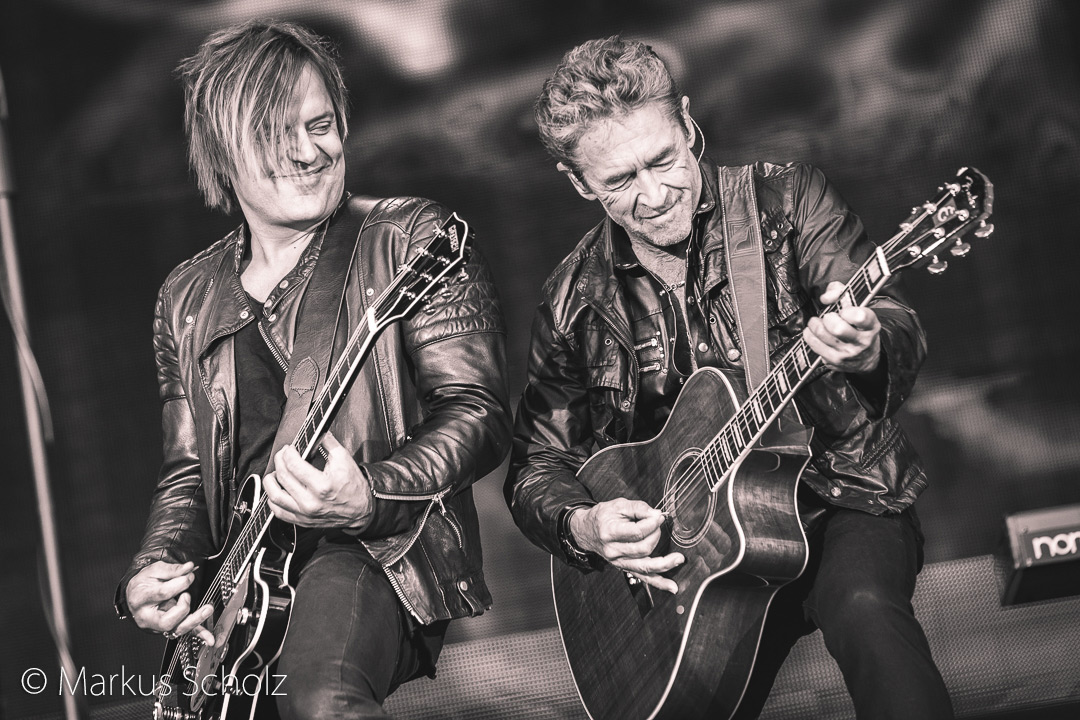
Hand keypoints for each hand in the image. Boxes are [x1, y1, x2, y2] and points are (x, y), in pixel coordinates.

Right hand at [126, 561, 215, 645]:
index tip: (189, 575)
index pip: (163, 594)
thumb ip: (172, 569)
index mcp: (141, 599)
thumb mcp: (153, 571)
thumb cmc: (143, 584)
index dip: (180, 583)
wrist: (135, 595)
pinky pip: (185, 633)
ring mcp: (157, 626)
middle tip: (187, 595)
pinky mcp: (168, 628)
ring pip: (176, 630)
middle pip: (167, 621)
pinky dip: (198, 634)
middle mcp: (148, 617)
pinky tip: (209, 638)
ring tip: (207, 609)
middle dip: (183, 608)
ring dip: (195, 620)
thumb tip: (189, 567)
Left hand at [264, 432, 372, 529]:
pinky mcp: (302, 521)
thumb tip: (315, 432)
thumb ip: (328, 442)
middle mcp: (311, 502)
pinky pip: (278, 511)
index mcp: (322, 486)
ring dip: (270, 481)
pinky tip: (277, 490)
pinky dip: (272, 499)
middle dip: (280, 460)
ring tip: (275, 472)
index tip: (290, 448)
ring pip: (275, 496)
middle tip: (283, 455)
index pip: (294, 465)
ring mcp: (305, 513)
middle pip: (283, 477)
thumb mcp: (344, 459)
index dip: (288, 452)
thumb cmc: (353, 486)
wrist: (360, 510)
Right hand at [569, 499, 684, 593]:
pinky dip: (659, 583)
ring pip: (645, 566)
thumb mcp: (618, 505)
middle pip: (643, 548)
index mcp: (610, 532)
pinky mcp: (625, 568)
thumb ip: (638, 508)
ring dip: (664, 563)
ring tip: (679, 559)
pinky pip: (643, 578)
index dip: (652, 524)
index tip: (659, 516)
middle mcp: (613, 551)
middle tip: (658, 524)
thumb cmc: (603, 517)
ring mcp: (619, 562)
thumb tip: (656, 514)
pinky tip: (671, 586)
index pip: (637, 532)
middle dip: (656, 535)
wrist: (587, 531)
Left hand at [803, 281, 881, 373]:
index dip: (848, 311)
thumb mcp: (858, 308)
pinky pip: (814, 344)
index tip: (844, 311)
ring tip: (817, 322)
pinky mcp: (834, 361)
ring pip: (822, 335)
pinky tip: (813, 332)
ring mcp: (847, 353)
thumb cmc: (858, 327)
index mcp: (871, 326)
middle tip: (829, 317)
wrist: (866, 358)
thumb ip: (841, 293)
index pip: (860, 317)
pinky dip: (809, 334)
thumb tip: (826, 298)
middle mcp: (861, 342)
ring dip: (815, 324)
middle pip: (838, 328)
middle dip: (828, 318)